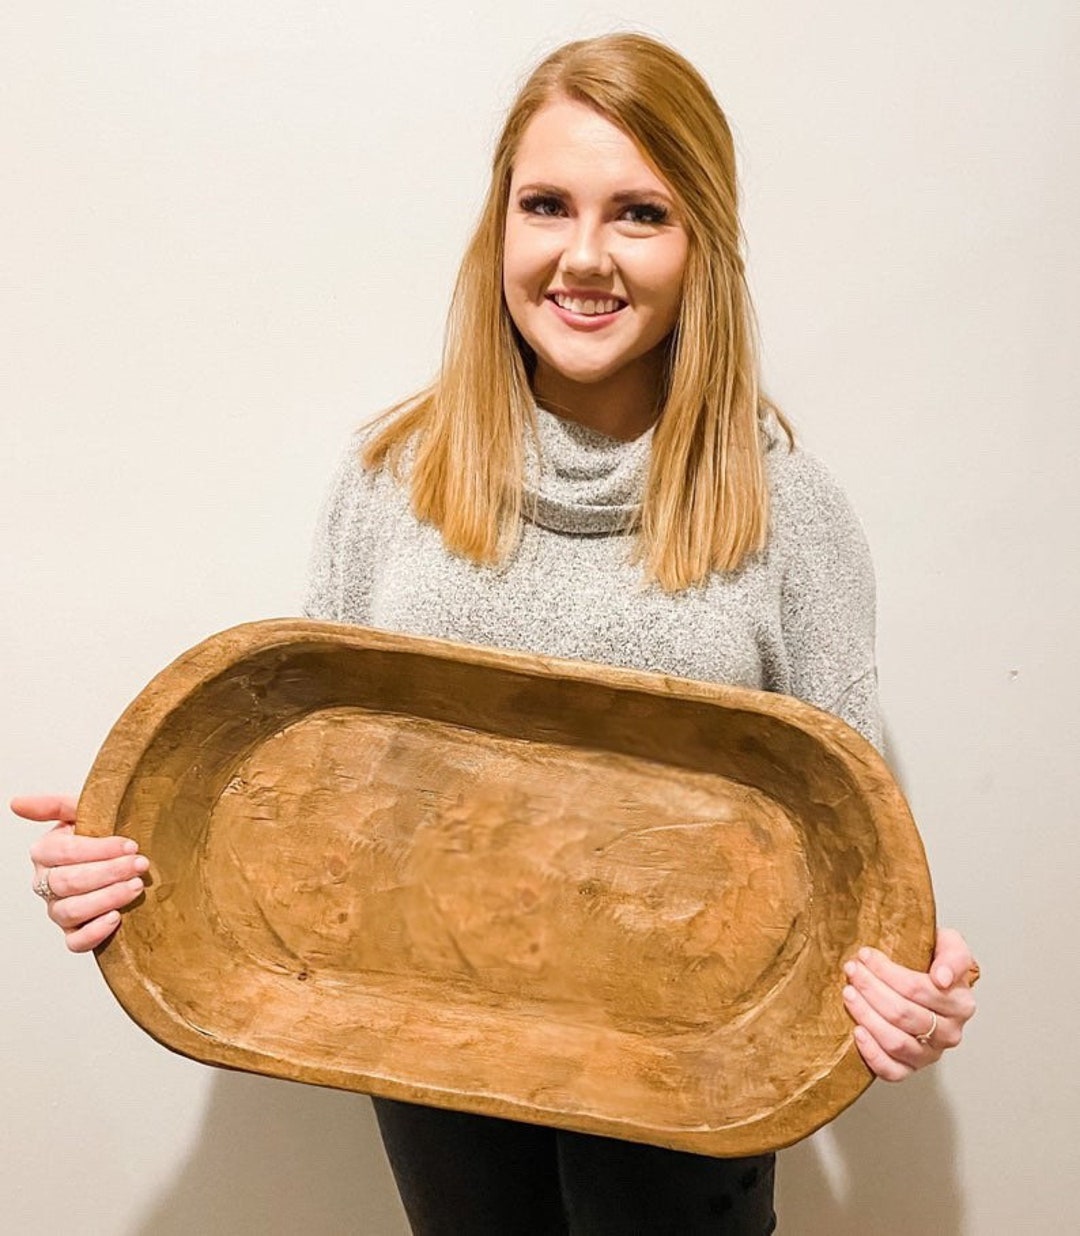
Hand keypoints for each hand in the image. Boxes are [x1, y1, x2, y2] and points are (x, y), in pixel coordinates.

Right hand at [11, 794, 148, 952]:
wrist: (125, 859)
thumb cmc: (103, 834)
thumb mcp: (84, 813)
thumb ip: (54, 805)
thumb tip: (15, 803)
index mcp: (45, 852)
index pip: (65, 853)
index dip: (100, 849)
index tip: (131, 845)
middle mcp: (46, 883)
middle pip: (69, 882)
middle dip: (109, 872)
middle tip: (140, 864)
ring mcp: (58, 910)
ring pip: (72, 911)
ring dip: (107, 898)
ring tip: (136, 886)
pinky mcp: (74, 932)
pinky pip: (76, 942)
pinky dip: (95, 932)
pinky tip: (116, 918)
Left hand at [842, 927, 977, 1081]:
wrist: (929, 982)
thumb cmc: (934, 962)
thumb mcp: (950, 944)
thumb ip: (954, 955)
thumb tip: (942, 978)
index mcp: (961, 1004)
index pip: (918, 989)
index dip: (887, 972)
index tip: (865, 955)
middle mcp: (949, 1033)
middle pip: (902, 1014)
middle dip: (870, 989)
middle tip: (852, 969)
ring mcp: (930, 1053)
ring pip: (895, 1041)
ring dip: (866, 1015)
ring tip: (848, 993)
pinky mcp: (911, 1068)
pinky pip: (892, 1071)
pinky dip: (872, 1053)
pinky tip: (857, 1032)